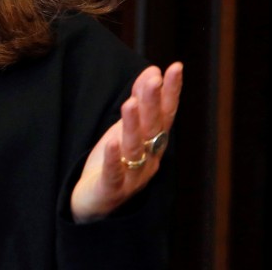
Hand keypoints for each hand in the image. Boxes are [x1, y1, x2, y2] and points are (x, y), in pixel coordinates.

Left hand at [70, 61, 183, 222]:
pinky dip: (113, 157)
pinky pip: (114, 173)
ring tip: (130, 103)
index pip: (165, 114)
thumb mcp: (126, 129)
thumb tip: (152, 72)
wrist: (96, 203)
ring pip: (134, 148)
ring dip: (132, 126)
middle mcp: (148, 159)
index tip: (175, 67)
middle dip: (152, 103)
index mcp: (153, 143)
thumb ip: (139, 102)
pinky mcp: (112, 188)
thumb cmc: (115, 161)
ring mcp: (132, 175)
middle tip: (153, 79)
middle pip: (152, 128)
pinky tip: (111, 141)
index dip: (171, 91)